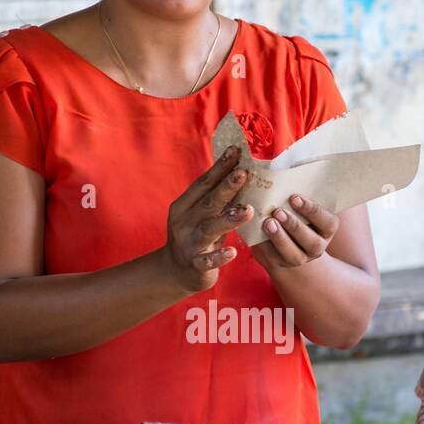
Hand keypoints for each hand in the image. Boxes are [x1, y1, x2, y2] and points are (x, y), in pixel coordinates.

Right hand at [160, 146, 253, 292]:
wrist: (175, 272)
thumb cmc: (194, 237)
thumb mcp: (199, 215)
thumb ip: (214, 198)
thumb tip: (238, 170)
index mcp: (184, 206)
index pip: (204, 183)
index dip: (220, 167)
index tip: (236, 151)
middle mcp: (184, 222)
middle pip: (208, 202)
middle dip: (227, 187)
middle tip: (244, 173)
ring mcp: (189, 244)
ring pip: (210, 229)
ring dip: (229, 219)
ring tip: (248, 210)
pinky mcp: (195, 265)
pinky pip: (208, 261)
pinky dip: (219, 256)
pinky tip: (232, 252)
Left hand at [251, 194, 338, 272]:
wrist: (280, 235)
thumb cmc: (292, 209)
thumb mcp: (299, 200)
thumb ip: (297, 188)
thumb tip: (287, 167)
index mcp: (327, 228)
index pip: (328, 222)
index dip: (312, 210)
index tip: (294, 197)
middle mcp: (318, 246)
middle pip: (312, 242)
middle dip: (295, 226)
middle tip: (278, 211)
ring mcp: (301, 258)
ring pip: (294, 255)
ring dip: (280, 238)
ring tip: (268, 223)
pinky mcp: (282, 264)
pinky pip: (275, 259)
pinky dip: (265, 246)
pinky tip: (257, 232)